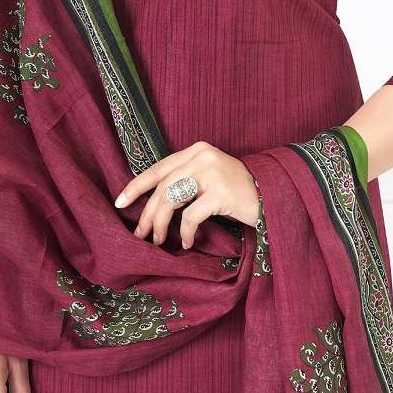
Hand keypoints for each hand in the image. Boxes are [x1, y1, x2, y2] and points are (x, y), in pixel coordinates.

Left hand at [114, 140, 260, 248]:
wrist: (272, 194)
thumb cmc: (237, 190)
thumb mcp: (209, 176)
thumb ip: (185, 179)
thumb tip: (152, 203)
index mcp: (196, 150)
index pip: (158, 168)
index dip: (136, 186)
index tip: (120, 202)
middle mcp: (202, 157)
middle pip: (162, 187)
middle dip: (147, 213)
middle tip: (140, 234)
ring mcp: (212, 173)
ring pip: (171, 200)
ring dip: (161, 224)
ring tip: (159, 240)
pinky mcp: (221, 192)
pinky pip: (191, 216)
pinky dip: (186, 232)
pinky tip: (187, 242)